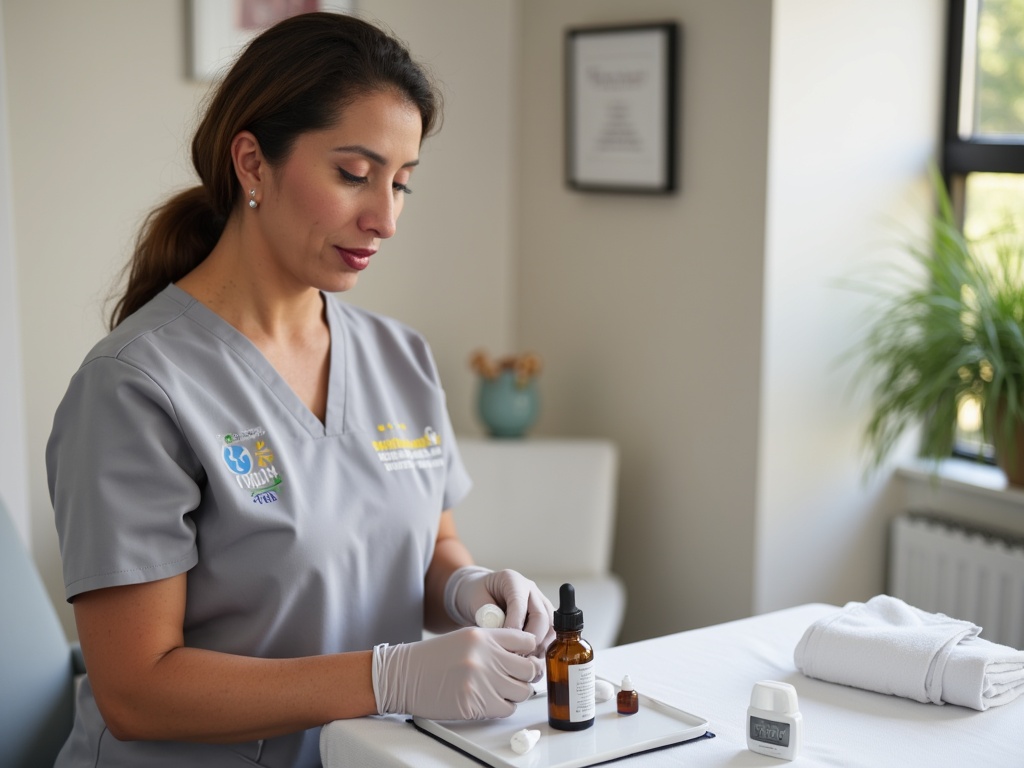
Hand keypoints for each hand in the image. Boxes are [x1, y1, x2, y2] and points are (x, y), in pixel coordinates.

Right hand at [372, 628, 542, 719]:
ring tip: (502, 690)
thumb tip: (522, 657)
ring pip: (522, 691)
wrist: (403, 675)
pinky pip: (507, 708)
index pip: (527, 640)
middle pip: (530, 668)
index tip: (526, 658)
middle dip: (528, 675)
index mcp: (483, 635)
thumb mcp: (465, 638)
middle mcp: (485, 656)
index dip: (530, 651)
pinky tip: (491, 700)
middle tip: (519, 677)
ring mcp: (481, 680)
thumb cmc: (431, 658)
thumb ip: (494, 643)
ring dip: (516, 692)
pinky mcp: (475, 703)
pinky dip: (503, 707)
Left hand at [445, 566, 554, 655]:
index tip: (505, 643)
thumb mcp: (475, 600)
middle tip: (515, 656)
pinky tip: (528, 659)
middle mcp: (532, 591)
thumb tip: (499, 635)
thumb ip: (486, 615)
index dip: (514, 625)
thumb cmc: (476, 595)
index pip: (519, 603)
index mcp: (513, 581)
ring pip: (550, 627)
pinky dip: (541, 649)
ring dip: (538, 647)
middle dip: (530, 639)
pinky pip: (550, 635)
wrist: (481, 594)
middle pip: (541, 616)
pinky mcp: (546, 618)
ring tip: (521, 660)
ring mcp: (541, 604)